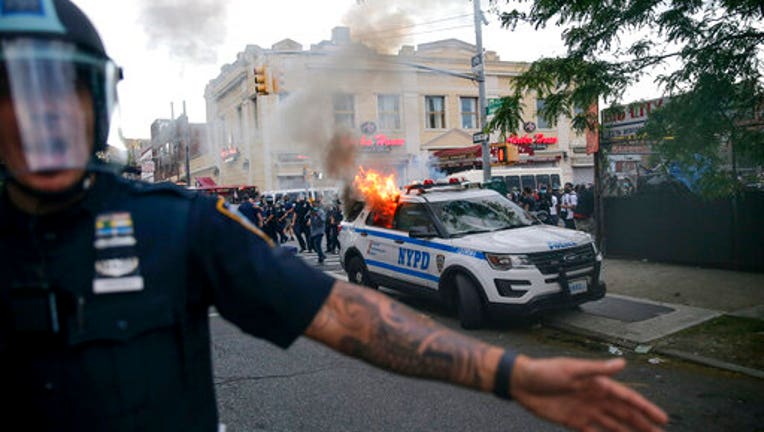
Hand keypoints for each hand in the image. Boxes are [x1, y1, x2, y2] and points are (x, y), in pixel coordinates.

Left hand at [510, 355, 667, 431]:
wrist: (522, 383)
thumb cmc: (544, 371)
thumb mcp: (572, 369)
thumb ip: (598, 369)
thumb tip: (621, 363)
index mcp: (598, 384)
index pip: (628, 398)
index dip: (646, 408)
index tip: (661, 419)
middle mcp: (595, 397)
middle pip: (625, 413)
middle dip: (643, 424)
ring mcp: (586, 410)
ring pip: (613, 424)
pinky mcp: (574, 420)